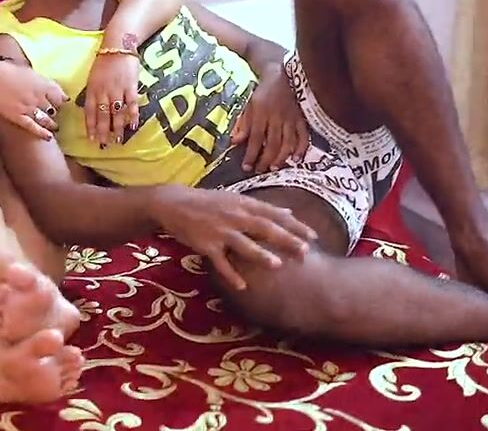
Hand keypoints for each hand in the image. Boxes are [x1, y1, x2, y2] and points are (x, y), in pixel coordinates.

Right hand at [0, 60, 67, 139]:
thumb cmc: (11, 71)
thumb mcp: (32, 73)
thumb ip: (44, 82)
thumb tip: (53, 89)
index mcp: (44, 85)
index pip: (60, 98)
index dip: (60, 102)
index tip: (60, 104)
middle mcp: (40, 98)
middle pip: (54, 109)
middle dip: (55, 113)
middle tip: (54, 115)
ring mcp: (29, 108)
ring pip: (46, 120)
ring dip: (52, 124)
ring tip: (54, 127)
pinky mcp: (18, 117)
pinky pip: (33, 127)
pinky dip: (42, 133)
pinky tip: (49, 137)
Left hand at [83, 52, 139, 145]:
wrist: (118, 45)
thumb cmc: (105, 61)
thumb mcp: (93, 76)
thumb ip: (93, 92)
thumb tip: (92, 109)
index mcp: (92, 89)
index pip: (89, 111)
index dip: (90, 126)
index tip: (92, 138)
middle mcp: (104, 91)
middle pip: (103, 115)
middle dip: (103, 131)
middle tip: (104, 144)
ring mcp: (117, 89)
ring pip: (116, 112)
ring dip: (117, 127)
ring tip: (118, 139)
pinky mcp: (131, 85)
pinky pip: (131, 103)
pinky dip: (132, 115)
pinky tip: (133, 125)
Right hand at [148, 185, 316, 290]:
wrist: (173, 203)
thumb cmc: (208, 202)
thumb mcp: (235, 199)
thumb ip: (262, 208)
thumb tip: (289, 213)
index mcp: (243, 204)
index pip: (274, 214)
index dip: (294, 225)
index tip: (313, 236)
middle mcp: (234, 216)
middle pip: (264, 228)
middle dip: (285, 240)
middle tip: (304, 251)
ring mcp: (220, 231)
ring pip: (243, 244)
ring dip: (260, 255)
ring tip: (277, 265)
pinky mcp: (206, 245)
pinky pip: (220, 262)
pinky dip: (231, 275)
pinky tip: (242, 287)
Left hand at [231, 67, 309, 173]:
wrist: (282, 76)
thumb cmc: (263, 93)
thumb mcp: (249, 105)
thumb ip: (243, 124)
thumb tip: (234, 142)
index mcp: (262, 113)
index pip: (256, 138)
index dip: (251, 154)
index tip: (246, 167)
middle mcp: (277, 118)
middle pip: (272, 143)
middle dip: (265, 159)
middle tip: (260, 170)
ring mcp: (292, 119)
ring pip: (288, 142)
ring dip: (281, 157)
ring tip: (274, 167)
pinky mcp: (302, 119)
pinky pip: (304, 136)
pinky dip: (301, 148)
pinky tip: (296, 159)